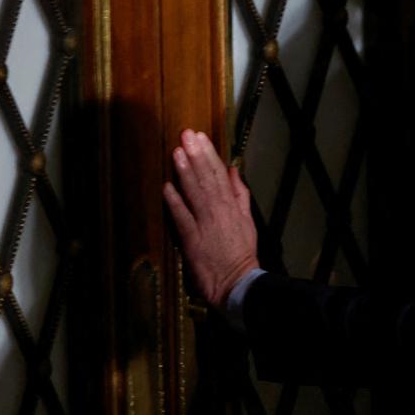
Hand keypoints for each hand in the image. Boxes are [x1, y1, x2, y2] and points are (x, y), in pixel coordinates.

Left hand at [162, 129, 259, 310]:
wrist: (237, 280)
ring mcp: (205, 224)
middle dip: (197, 155)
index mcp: (232, 206)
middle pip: (206, 179)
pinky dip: (175, 202)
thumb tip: (233, 171)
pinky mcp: (192, 239)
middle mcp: (219, 211)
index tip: (200, 137)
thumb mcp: (247, 219)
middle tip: (186, 135)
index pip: (219, 175)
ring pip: (194, 193)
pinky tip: (167, 186)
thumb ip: (239, 194)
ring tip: (177, 152)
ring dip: (185, 172)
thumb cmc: (241, 251)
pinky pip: (182, 217)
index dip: (209, 155)